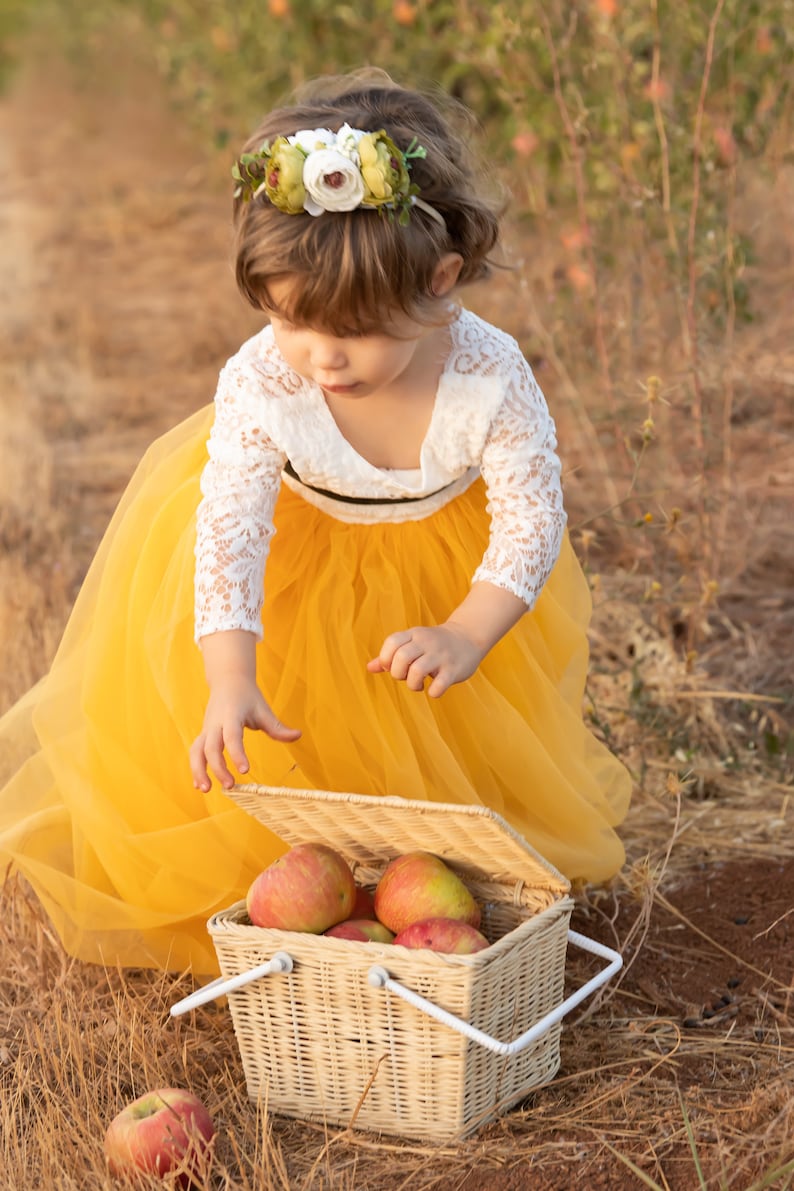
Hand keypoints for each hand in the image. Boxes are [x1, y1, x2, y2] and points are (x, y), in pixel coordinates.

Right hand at [190, 675, 300, 791]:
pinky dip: (196, 768)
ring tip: (205, 790)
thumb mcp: (263, 709)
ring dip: (198, 771)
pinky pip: (195, 752)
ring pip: (196, 751)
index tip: (245, 770)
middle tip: (230, 786)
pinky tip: (200, 785)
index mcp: (231, 716)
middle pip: (211, 747)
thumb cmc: (248, 697)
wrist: (228, 680)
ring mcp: (207, 729)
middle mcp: (215, 723)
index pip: (232, 737)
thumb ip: (277, 727)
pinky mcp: (203, 734)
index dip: (237, 754)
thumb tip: (298, 736)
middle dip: (218, 767)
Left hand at [367, 624, 484, 697]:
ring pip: (417, 671)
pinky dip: (433, 692)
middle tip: (406, 677)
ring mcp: (441, 656)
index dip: (386, 658)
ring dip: (413, 684)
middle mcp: (427, 642)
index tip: (393, 666)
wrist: (469, 637)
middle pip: (401, 657)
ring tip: (419, 685)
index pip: (392, 642)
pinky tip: (434, 689)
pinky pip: (439, 685)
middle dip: (398, 673)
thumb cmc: (435, 644)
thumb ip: (392, 655)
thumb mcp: (413, 643)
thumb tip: (370, 668)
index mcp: (414, 635)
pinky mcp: (454, 670)